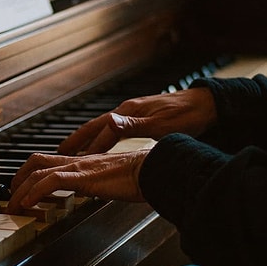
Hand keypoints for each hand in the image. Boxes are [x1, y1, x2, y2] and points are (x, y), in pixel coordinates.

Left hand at [7, 148, 149, 213]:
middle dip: (18, 178)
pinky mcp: (83, 177)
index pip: (48, 161)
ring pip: (37, 171)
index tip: (22, 186)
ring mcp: (78, 167)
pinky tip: (28, 203)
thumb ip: (100, 184)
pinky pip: (51, 182)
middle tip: (10, 195)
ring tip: (13, 205)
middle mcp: (77, 161)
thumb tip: (94, 193)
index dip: (31, 172)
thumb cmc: (141, 176)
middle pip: (35, 162)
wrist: (155, 169)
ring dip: (20, 189)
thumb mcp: (113, 181)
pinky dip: (34, 193)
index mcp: (83, 161)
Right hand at [57, 87, 216, 154]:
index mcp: (129, 112)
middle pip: (94, 127)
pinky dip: (100, 138)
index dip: (86, 148)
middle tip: (58, 152)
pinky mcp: (139, 117)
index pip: (101, 133)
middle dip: (76, 140)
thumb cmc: (188, 115)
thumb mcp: (162, 124)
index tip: (70, 161)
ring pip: (101, 128)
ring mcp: (132, 113)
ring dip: (86, 140)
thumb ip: (133, 125)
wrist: (207, 104)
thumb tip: (110, 122)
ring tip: (73, 151)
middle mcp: (127, 111)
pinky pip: (111, 129)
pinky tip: (100, 145)